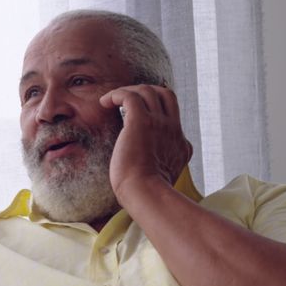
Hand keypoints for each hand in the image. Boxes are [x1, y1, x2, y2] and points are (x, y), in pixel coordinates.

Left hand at [99, 84, 192, 199]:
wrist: (146, 194)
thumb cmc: (147, 193)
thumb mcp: (164, 178)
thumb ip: (162, 166)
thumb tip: (151, 167)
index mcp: (180, 144)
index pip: (173, 118)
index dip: (156, 113)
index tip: (140, 119)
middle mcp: (173, 129)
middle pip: (166, 95)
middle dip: (147, 92)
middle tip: (128, 100)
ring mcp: (159, 123)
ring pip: (148, 90)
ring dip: (129, 91)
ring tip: (112, 100)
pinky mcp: (141, 121)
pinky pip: (130, 96)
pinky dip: (117, 94)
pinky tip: (105, 101)